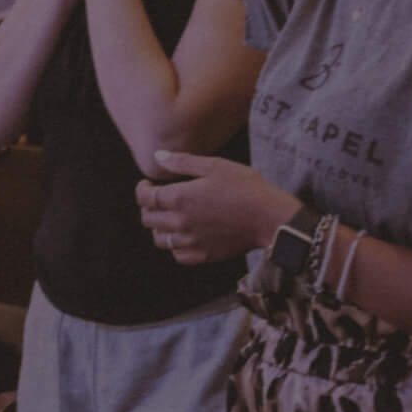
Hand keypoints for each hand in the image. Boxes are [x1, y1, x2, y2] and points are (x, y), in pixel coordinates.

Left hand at [134, 150, 295, 264]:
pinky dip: (175, 246)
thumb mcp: (214, 166)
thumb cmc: (245, 187)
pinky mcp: (204, 255)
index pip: (144, 198)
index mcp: (179, 198)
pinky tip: (184, 236)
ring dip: (159, 228)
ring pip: (159, 240)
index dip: (141, 190)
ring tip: (170, 217)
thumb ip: (182, 162)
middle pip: (148, 219)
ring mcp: (191, 242)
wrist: (271, 218)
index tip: (146, 184)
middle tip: (158, 199)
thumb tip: (157, 156)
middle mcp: (180, 222)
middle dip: (148, 207)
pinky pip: (178, 255)